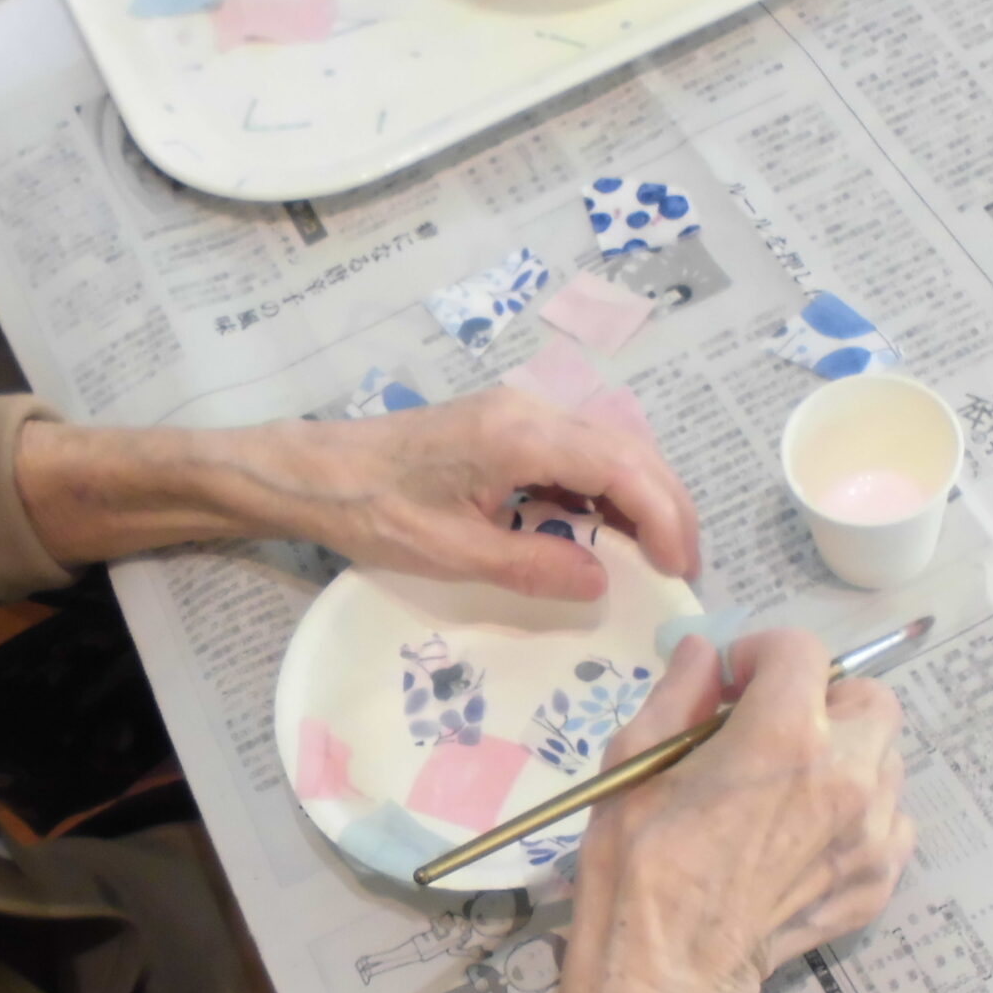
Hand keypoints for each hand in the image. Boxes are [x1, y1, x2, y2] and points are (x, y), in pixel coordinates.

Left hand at [12, 387, 699, 595]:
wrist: (310, 471)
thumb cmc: (370, 508)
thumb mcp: (450, 552)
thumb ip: (533, 565)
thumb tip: (603, 583)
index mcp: (523, 433)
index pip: (626, 468)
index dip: (666, 518)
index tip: (681, 569)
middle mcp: (532, 410)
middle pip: (631, 451)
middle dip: (667, 508)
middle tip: (682, 570)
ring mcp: (520, 414)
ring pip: (609, 449)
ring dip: (638, 499)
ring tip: (653, 558)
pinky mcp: (507, 427)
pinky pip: (576, 454)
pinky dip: (603, 492)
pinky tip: (602, 534)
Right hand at [553, 631, 912, 992]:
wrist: (668, 970)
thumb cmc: (638, 863)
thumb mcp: (635, 761)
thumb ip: (679, 694)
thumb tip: (705, 654)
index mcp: (784, 734)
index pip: (802, 651)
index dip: (761, 652)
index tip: (731, 680)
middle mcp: (847, 775)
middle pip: (870, 698)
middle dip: (824, 698)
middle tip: (772, 726)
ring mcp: (873, 833)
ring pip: (887, 759)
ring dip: (846, 755)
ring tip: (790, 785)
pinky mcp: (880, 880)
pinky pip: (892, 821)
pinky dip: (859, 814)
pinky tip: (808, 835)